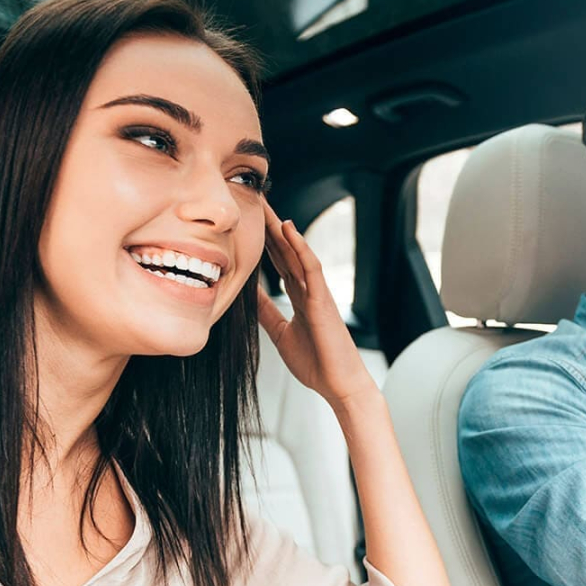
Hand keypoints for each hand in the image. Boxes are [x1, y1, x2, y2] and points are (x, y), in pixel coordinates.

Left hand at [256, 201, 378, 409]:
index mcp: (300, 297)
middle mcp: (309, 289)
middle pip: (287, 251)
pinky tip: (289, 229)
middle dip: (271, 226)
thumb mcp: (280, 333)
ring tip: (267, 205)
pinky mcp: (323, 299)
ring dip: (282, 228)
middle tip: (255, 200)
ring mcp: (317, 292)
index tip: (250, 221)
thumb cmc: (316, 363)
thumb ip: (266, 312)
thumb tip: (246, 294)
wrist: (339, 385)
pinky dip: (301, 247)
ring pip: (297, 253)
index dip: (265, 241)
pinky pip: (311, 267)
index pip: (280, 262)